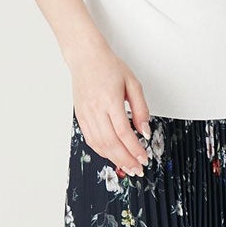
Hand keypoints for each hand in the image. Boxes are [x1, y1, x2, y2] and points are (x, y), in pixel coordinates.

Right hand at [69, 42, 151, 176]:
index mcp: (110, 100)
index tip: (144, 157)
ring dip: (114, 159)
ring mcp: (86, 114)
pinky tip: (111, 155)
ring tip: (127, 166)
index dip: (135, 149)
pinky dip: (101, 151)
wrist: (86, 57)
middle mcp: (96, 109)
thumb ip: (140, 108)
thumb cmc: (109, 66)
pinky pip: (90, 139)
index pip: (124, 132)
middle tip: (137, 169)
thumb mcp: (132, 82)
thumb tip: (145, 131)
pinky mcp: (80, 117)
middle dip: (126, 159)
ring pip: (99, 144)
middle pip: (111, 143)